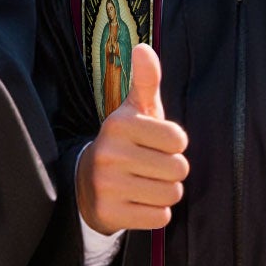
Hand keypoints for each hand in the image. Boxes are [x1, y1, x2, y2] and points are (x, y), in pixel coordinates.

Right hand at [76, 43, 188, 231]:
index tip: (154, 144)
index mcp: (119, 124)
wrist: (86, 183)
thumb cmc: (125, 143)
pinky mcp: (109, 213)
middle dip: (171, 171)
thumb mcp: (134, 111)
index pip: (179, 140)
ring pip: (171, 195)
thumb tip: (144, 48)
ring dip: (165, 192)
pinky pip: (159, 218)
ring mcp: (107, 185)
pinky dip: (154, 213)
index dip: (174, 145)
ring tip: (144, 184)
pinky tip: (137, 202)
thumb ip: (145, 81)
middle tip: (149, 167)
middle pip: (179, 169)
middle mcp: (109, 153)